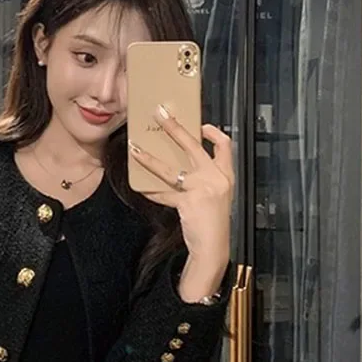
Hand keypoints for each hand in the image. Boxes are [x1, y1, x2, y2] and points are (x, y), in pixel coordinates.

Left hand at [129, 106, 233, 266]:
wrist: (214, 247)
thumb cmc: (214, 223)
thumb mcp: (218, 197)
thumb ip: (207, 180)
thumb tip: (184, 168)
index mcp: (226, 175)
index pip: (225, 145)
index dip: (213, 132)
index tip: (201, 126)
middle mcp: (215, 178)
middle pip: (192, 146)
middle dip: (174, 128)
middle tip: (160, 114)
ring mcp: (200, 189)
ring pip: (169, 169)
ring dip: (150, 159)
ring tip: (135, 149)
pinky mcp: (186, 202)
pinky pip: (163, 194)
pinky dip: (151, 192)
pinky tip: (141, 187)